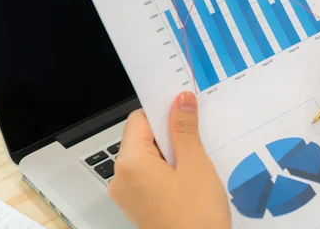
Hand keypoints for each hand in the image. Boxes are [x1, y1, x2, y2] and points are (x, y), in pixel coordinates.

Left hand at [107, 92, 230, 228]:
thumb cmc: (195, 219)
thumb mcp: (195, 165)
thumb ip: (184, 129)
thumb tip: (180, 100)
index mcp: (130, 163)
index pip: (139, 119)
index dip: (163, 111)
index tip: (185, 109)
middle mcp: (122, 178)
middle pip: (143, 139)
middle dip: (170, 134)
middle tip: (197, 138)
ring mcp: (129, 195)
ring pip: (149, 159)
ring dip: (172, 154)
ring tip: (197, 163)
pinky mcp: (140, 207)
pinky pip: (150, 177)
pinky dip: (169, 172)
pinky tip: (191, 179)